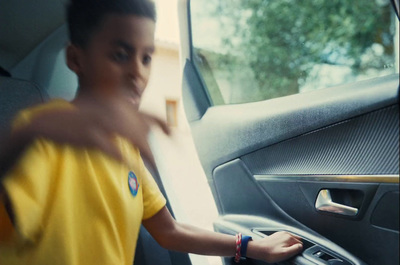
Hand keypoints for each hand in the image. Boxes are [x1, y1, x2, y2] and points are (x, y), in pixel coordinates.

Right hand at [25, 96, 169, 165]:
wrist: (49, 123)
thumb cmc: (76, 120)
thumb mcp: (100, 112)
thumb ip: (119, 116)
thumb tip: (139, 129)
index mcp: (117, 104)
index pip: (146, 114)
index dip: (163, 124)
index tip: (174, 133)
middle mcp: (113, 110)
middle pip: (143, 129)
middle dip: (156, 145)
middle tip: (168, 157)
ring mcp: (103, 122)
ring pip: (134, 140)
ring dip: (147, 154)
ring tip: (156, 166)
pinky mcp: (93, 136)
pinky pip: (116, 151)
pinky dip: (127, 161)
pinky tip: (136, 168)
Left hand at [247, 231, 302, 262]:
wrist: (259, 249)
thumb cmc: (270, 252)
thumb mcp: (285, 253)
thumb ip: (295, 249)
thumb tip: (301, 246)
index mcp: (289, 237)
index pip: (301, 243)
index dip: (298, 250)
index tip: (293, 254)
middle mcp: (285, 233)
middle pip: (296, 240)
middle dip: (295, 246)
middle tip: (290, 253)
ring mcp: (280, 234)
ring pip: (290, 239)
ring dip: (290, 244)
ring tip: (284, 251)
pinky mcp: (276, 235)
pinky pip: (285, 238)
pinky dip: (285, 243)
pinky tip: (281, 248)